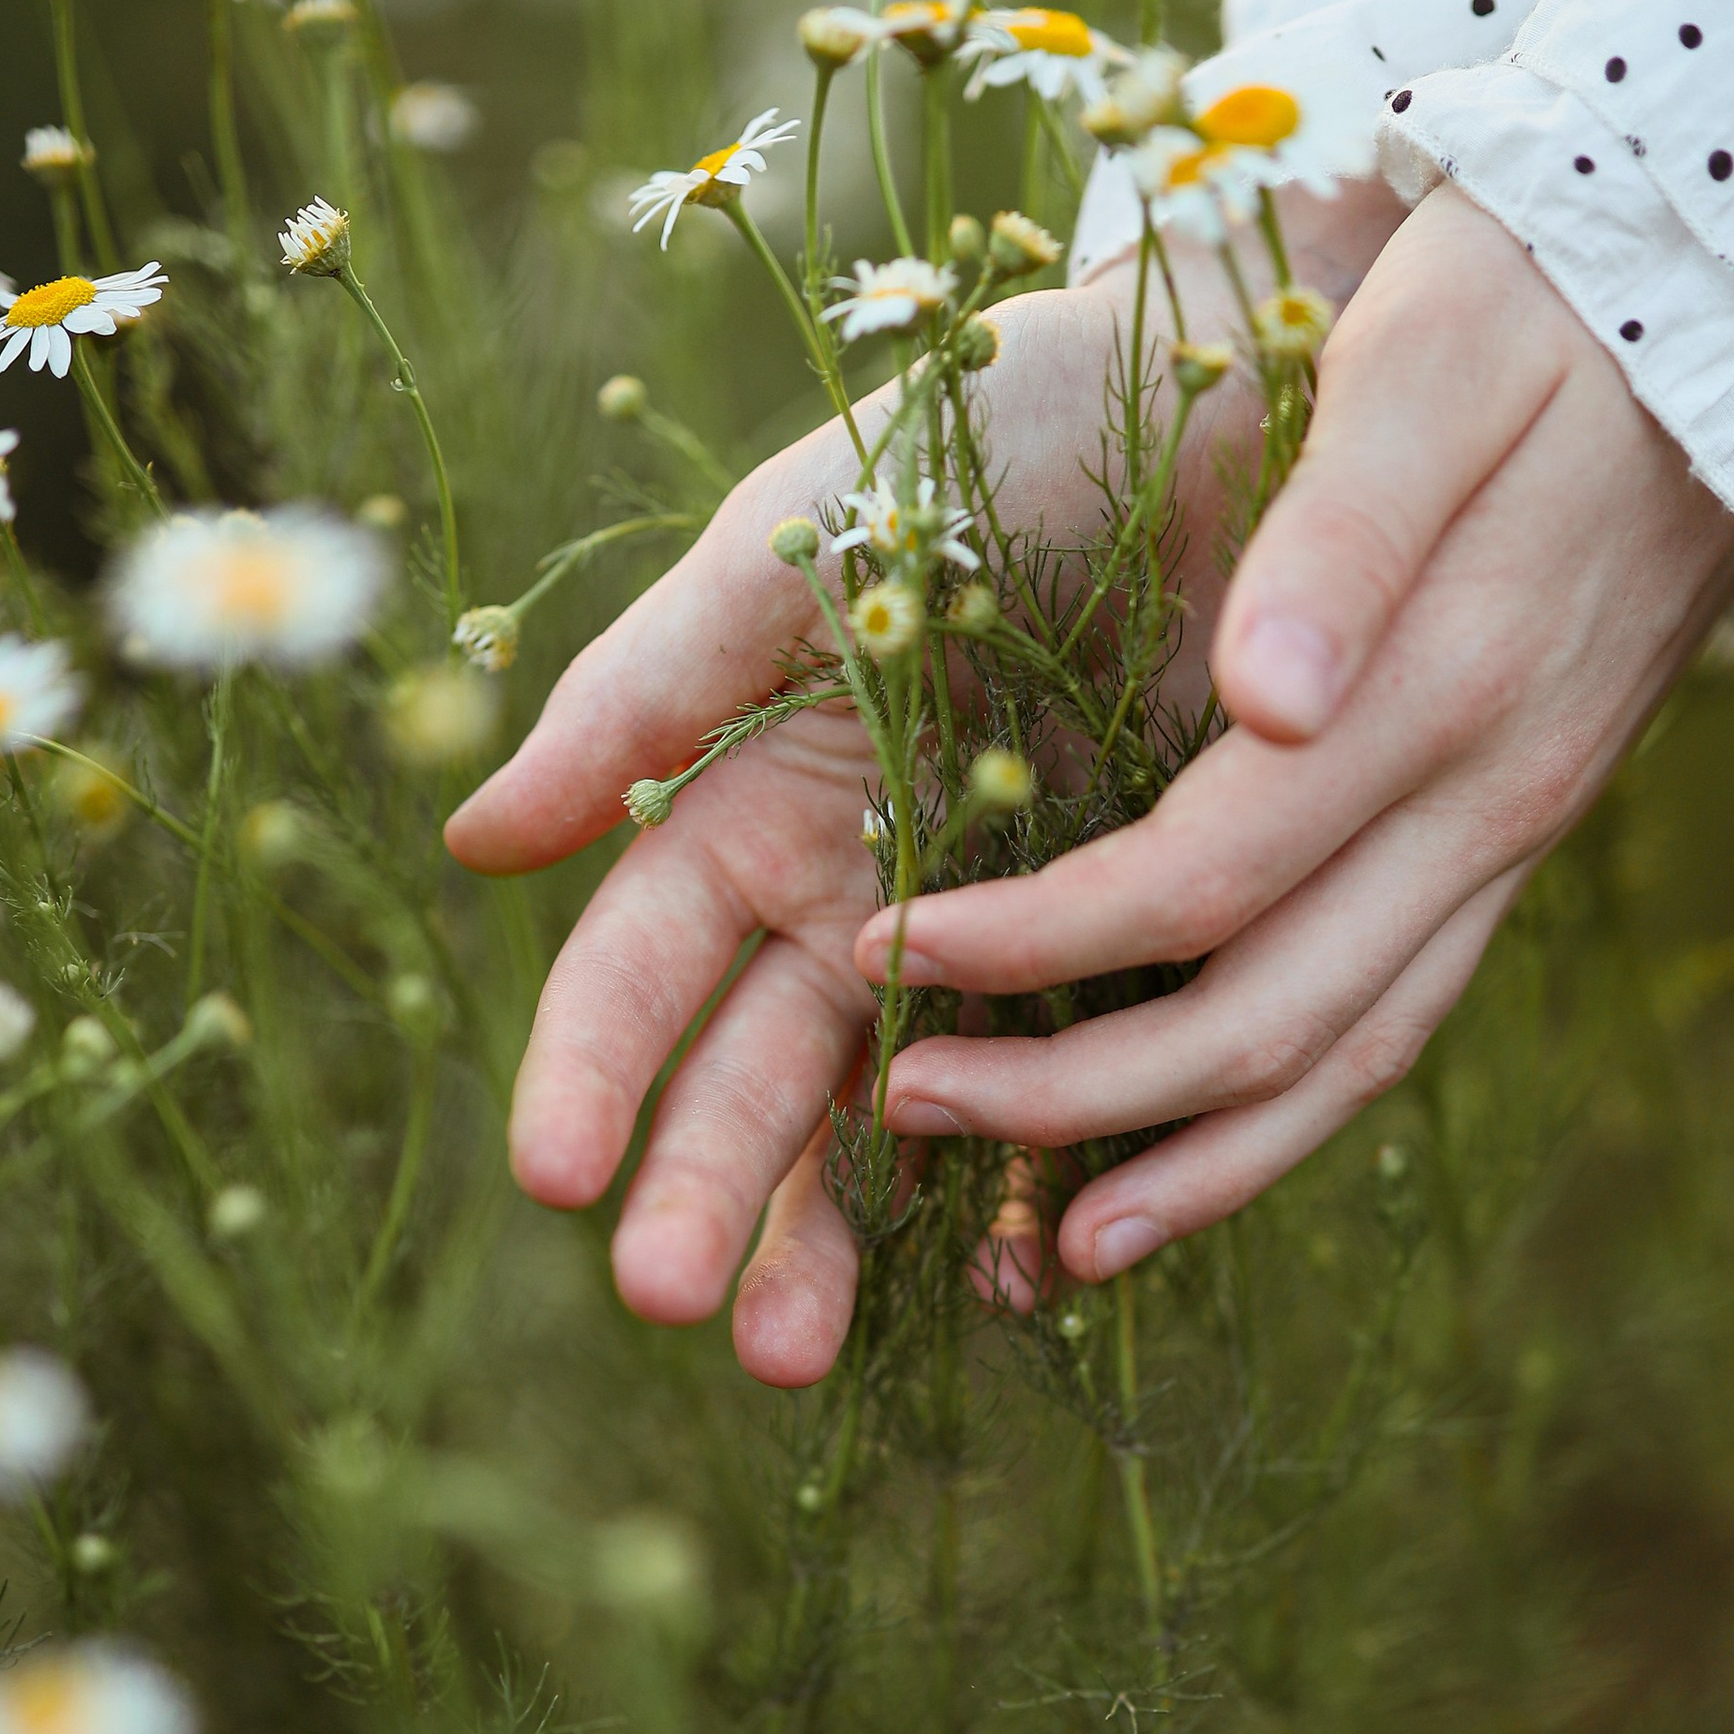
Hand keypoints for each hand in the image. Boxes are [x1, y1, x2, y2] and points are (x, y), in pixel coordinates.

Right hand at [444, 184, 1401, 1385]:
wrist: (1257, 381)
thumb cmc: (1001, 429)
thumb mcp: (802, 550)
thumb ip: (649, 694)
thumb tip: (475, 843)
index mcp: (766, 799)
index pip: (647, 967)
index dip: (593, 1068)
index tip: (552, 1174)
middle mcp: (868, 895)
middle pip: (762, 1078)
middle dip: (713, 1193)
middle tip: (674, 1303)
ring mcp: (1002, 940)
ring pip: (900, 1125)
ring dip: (844, 1239)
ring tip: (801, 1353)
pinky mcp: (1139, 962)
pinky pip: (1074, 1106)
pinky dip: (1027, 1195)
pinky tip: (995, 1279)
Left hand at [858, 190, 1733, 1283]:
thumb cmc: (1549, 294)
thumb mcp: (1435, 360)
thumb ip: (1348, 531)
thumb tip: (1268, 701)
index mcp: (1442, 690)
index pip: (1206, 875)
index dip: (1036, 938)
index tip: (878, 943)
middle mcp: (1487, 800)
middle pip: (1269, 1018)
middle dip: (1075, 1092)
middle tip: (893, 1105)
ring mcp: (1512, 835)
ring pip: (1347, 1061)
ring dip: (1190, 1164)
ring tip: (1039, 1247)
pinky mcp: (1514, 837)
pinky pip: (1395, 1023)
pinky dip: (1280, 1123)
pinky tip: (1177, 1165)